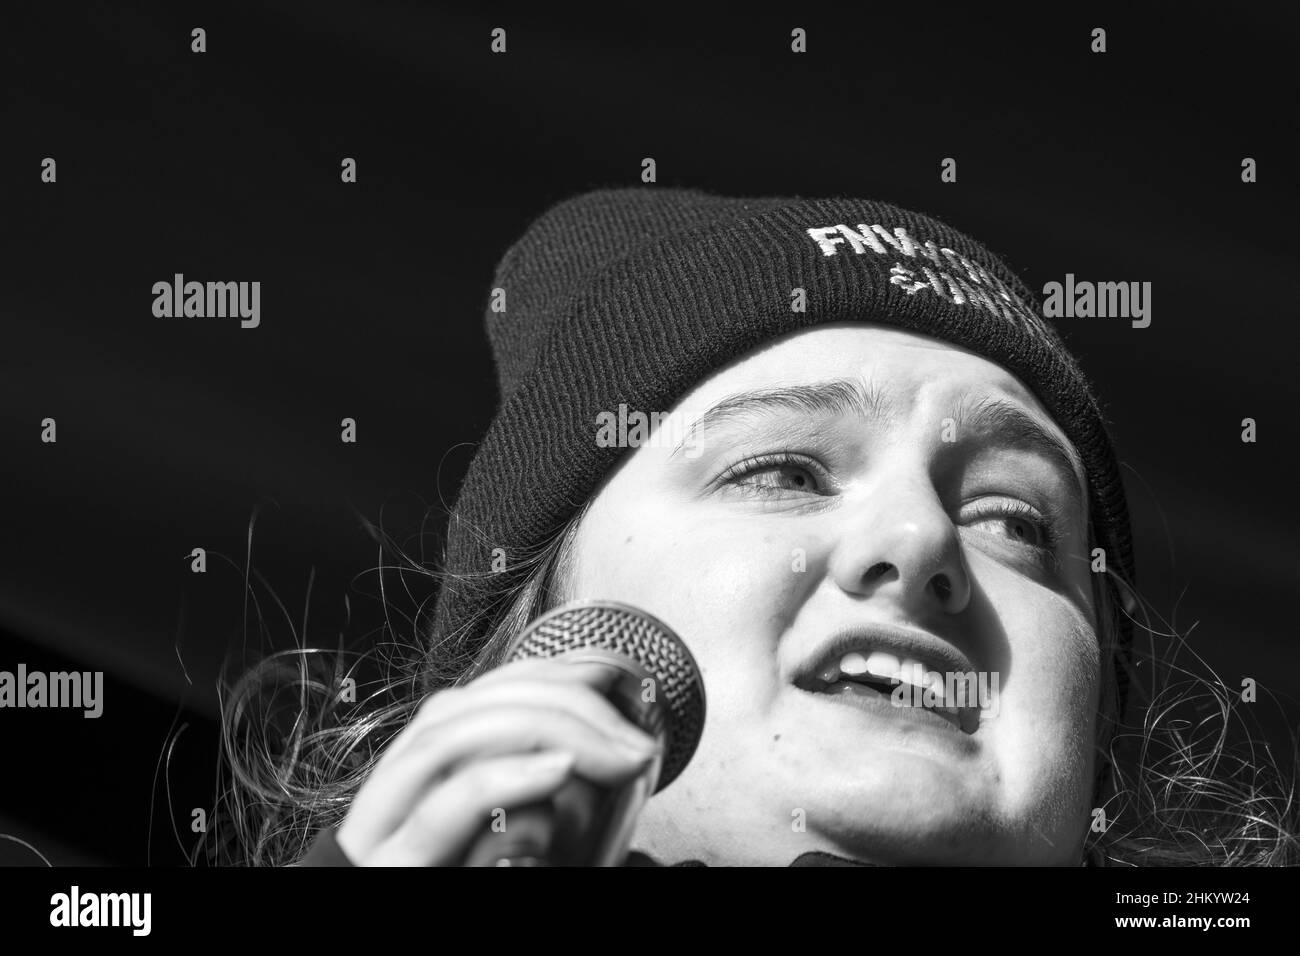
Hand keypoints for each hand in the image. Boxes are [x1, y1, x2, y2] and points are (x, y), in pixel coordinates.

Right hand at [334, 657, 660, 864]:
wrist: (421, 945)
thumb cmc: (475, 882)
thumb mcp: (519, 844)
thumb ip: (541, 797)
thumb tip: (613, 744)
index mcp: (425, 780)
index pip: (478, 695)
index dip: (543, 673)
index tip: (612, 679)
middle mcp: (398, 794)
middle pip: (466, 707)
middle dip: (560, 701)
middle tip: (633, 735)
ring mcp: (387, 831)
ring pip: (447, 740)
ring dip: (543, 727)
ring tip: (615, 750)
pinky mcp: (393, 868)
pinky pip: (444, 808)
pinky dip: (504, 778)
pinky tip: (558, 771)